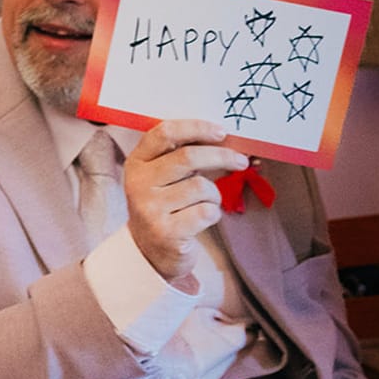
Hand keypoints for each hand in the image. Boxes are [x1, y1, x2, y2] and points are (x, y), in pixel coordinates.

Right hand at [124, 119, 245, 283]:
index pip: (164, 133)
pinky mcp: (165, 231)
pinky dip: (212, 214)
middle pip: (188, 158)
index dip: (196, 128)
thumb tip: (226, 140)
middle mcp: (138, 183)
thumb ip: (182, 157)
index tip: (221, 132)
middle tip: (241, 161)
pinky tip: (200, 219)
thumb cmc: (165, 206)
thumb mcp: (162, 177)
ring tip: (205, 202)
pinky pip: (206, 212)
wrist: (149, 250)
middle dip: (222, 156)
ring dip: (214, 194)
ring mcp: (149, 208)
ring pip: (201, 187)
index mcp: (137, 162)